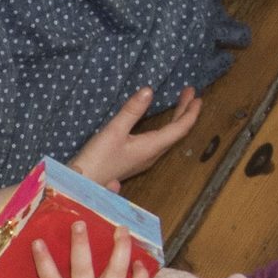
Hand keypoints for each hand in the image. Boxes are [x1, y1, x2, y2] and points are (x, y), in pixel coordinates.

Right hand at [67, 86, 202, 191]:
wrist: (81, 186)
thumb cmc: (96, 161)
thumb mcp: (113, 132)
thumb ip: (132, 111)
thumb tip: (149, 91)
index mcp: (151, 147)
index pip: (179, 128)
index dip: (190, 112)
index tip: (196, 96)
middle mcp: (151, 155)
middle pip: (176, 132)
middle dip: (184, 112)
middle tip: (189, 93)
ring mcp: (142, 159)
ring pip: (167, 138)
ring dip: (175, 120)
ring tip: (179, 104)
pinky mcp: (133, 161)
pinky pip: (157, 142)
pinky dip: (164, 128)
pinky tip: (157, 124)